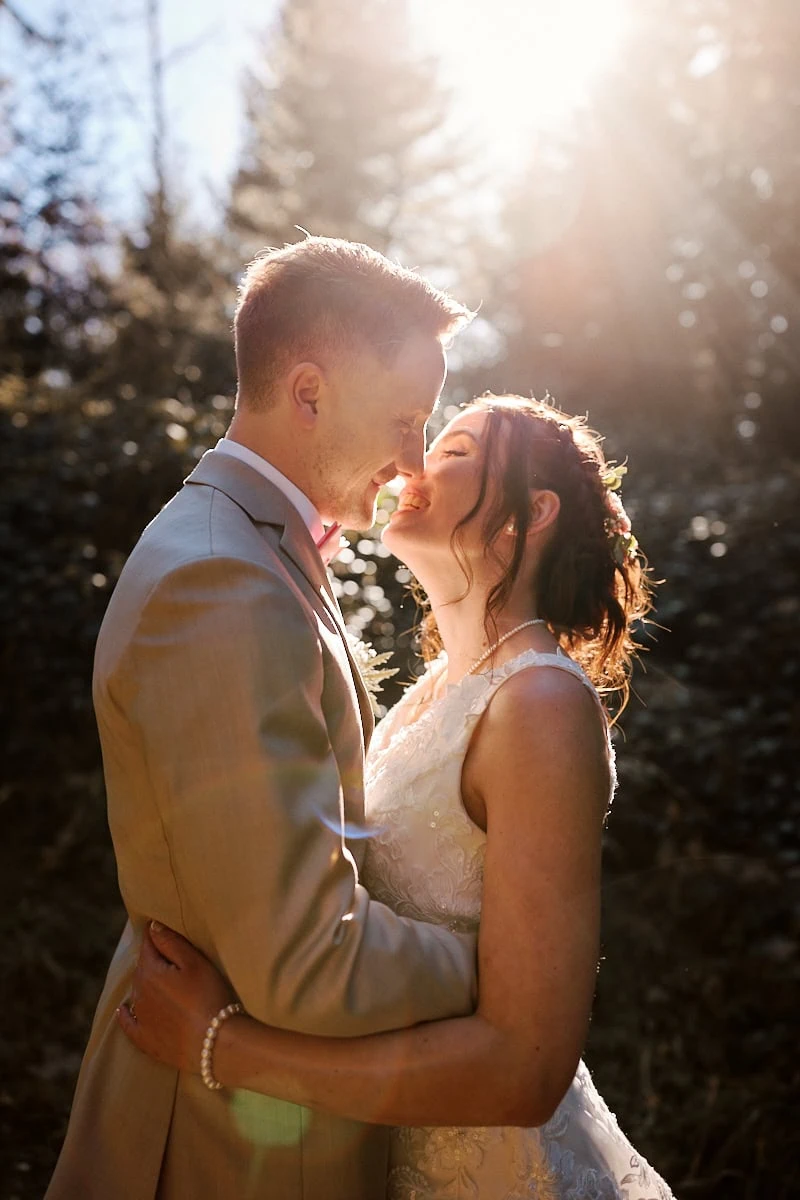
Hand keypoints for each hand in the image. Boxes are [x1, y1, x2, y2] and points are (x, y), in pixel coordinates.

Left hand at [117, 922, 235, 1074]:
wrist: (215, 1043)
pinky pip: (129, 1024)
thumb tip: (152, 926)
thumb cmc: (209, 996)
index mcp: (150, 972)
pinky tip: (123, 1010)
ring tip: (160, 978)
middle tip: (168, 955)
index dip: (155, 935)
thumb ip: (170, 942)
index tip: (159, 927)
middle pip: (142, 968)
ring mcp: (140, 1019)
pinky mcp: (145, 1041)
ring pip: (138, 992)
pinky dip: (126, 1015)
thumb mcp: (195, 963)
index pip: (148, 945)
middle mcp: (139, 994)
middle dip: (152, 959)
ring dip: (145, 983)